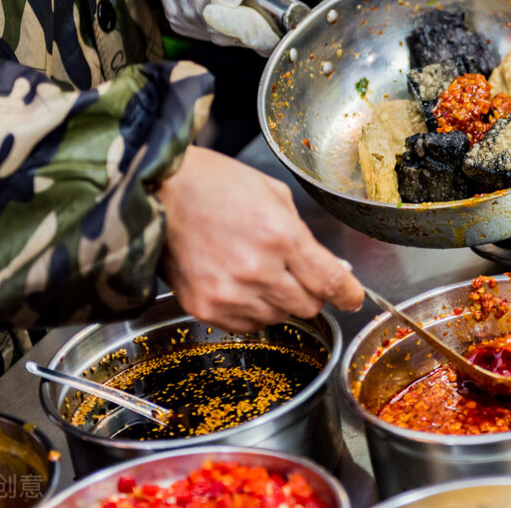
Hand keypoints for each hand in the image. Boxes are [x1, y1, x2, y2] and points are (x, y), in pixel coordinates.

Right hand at [155, 147, 363, 331]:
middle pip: (309, 307)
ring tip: (260, 271)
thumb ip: (305, 237)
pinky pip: (245, 325)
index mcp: (280, 236)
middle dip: (312, 292)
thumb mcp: (275, 196)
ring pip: (278, 318)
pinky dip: (251, 310)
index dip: (350, 295)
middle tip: (298, 273)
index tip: (354, 298)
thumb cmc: (215, 184)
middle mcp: (257, 271)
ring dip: (280, 301)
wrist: (157, 192)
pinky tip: (240, 284)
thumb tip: (330, 268)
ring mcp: (228, 294)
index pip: (330, 282)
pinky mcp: (204, 308)